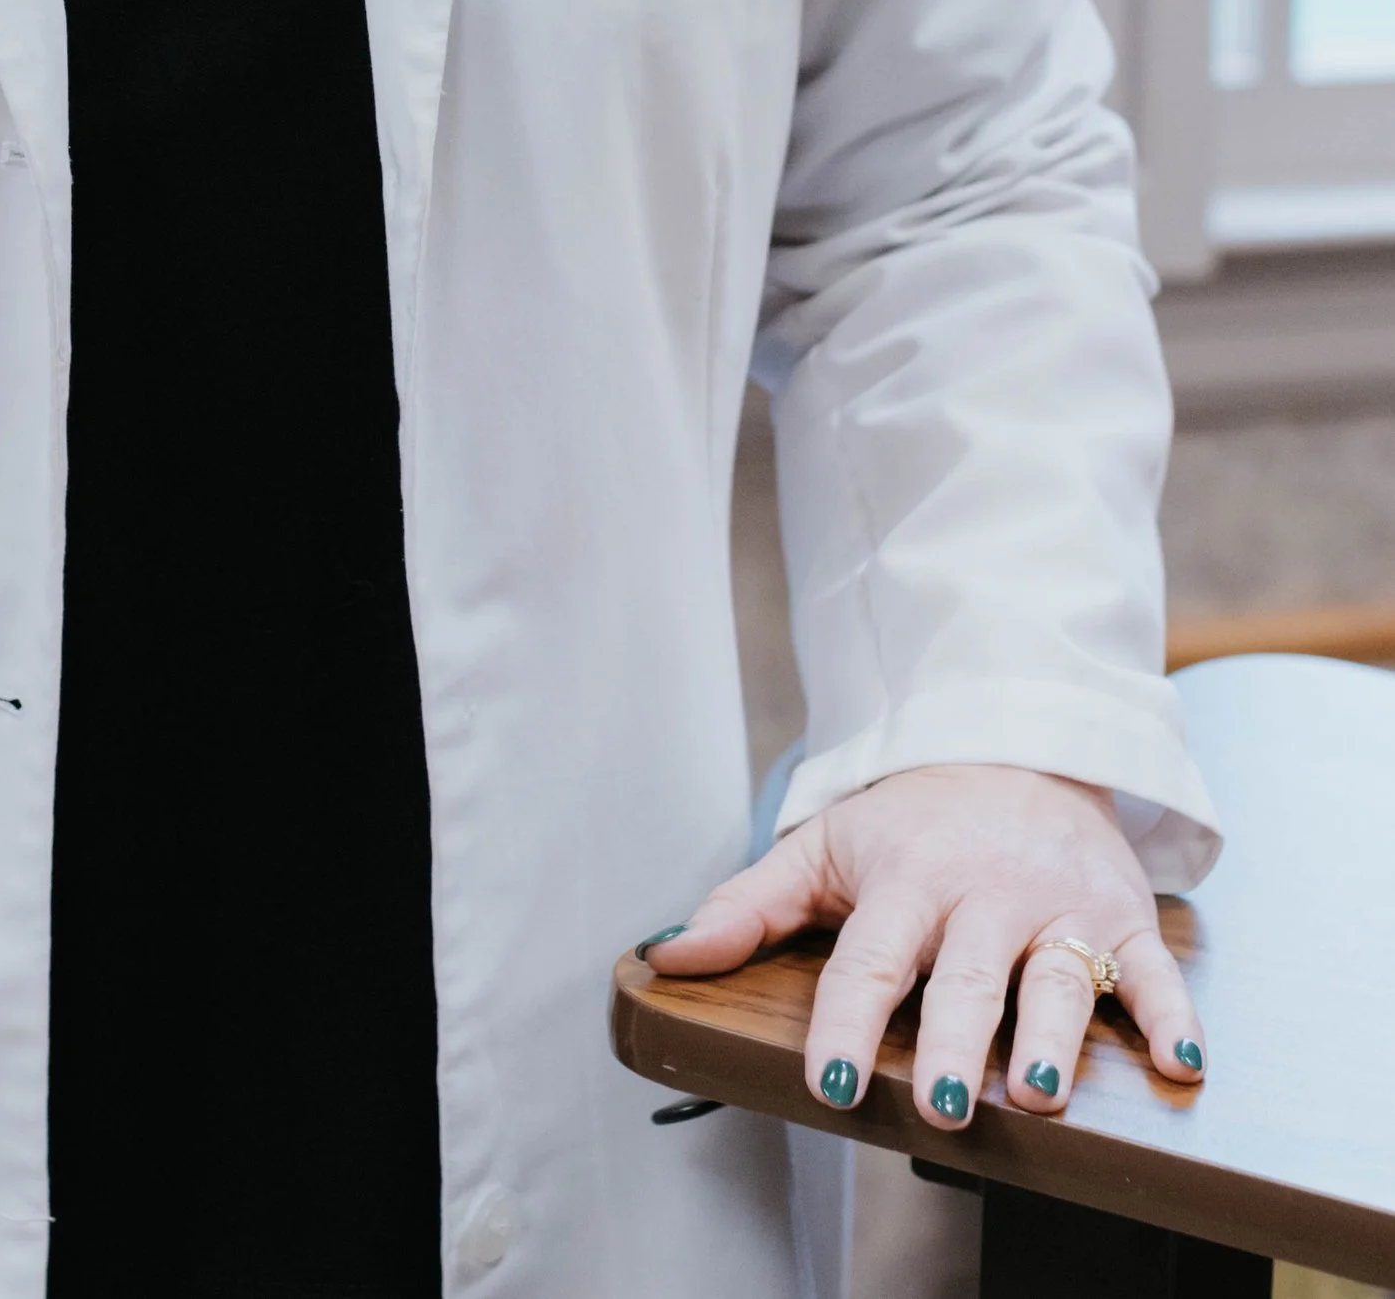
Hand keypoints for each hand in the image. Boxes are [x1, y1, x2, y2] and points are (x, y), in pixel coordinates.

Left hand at [641, 763, 1205, 1128]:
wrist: (1016, 743)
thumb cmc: (910, 820)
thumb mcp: (824, 847)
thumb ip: (747, 906)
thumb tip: (665, 956)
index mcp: (907, 882)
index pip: (870, 960)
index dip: (848, 1024)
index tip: (829, 1082)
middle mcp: (985, 894)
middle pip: (968, 977)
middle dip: (955, 1041)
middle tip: (942, 1103)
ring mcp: (1058, 907)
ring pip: (1059, 978)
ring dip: (1054, 1037)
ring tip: (1040, 1094)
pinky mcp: (1122, 915)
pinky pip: (1153, 968)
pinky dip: (1171, 1013)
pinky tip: (1181, 1062)